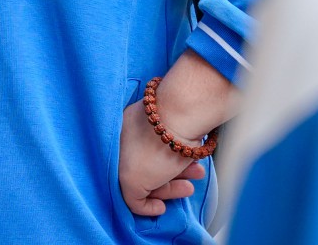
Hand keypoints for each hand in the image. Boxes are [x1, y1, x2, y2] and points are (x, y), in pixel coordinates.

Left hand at [119, 52, 233, 217]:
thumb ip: (173, 133)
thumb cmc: (183, 112)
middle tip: (196, 175)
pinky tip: (162, 207)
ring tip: (191, 185)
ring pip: (142, 181)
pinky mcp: (126, 179)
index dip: (164, 159)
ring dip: (168, 187)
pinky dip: (148, 207)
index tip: (184, 162)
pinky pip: (133, 201)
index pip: (143, 147)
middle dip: (172, 174)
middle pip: (144, 164)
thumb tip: (188, 136)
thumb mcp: (175, 124)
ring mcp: (121, 158)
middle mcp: (121, 138)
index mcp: (131, 121)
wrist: (179, 110)